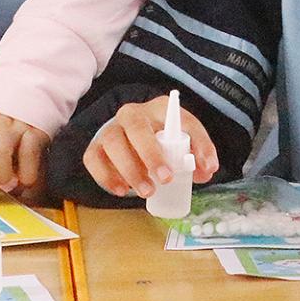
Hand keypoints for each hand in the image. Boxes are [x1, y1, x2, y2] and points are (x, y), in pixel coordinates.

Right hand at [81, 95, 218, 199]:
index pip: (178, 116)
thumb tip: (206, 171)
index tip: (203, 168)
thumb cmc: (162, 144)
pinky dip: (106, 176)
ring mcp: (111, 130)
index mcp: (159, 109)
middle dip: (151, 153)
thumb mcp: (184, 145)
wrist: (130, 141)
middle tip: (166, 179)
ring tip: (147, 191)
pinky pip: (93, 158)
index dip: (193, 141)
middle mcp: (132, 114)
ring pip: (113, 142)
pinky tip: (122, 190)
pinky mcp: (96, 148)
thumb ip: (198, 157)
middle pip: (136, 126)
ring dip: (130, 168)